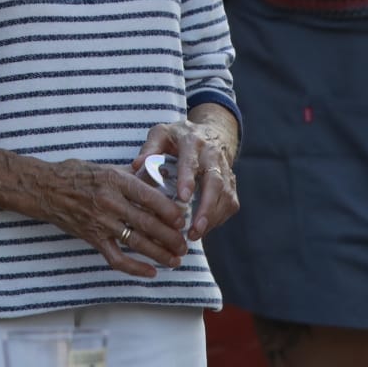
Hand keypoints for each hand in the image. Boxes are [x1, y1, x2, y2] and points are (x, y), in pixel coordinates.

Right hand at [39, 159, 187, 277]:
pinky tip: (151, 272)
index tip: (182, 218)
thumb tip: (161, 179)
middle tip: (184, 244)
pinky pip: (116, 258)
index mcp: (115, 180)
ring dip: (159, 253)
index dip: (168, 210)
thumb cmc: (77, 174)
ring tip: (175, 260)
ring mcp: (100, 222)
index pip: (148, 197)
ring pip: (136, 242)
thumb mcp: (107, 167)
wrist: (45, 189)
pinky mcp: (92, 238)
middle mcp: (109, 202)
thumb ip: (133, 175)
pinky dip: (135, 268)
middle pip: (146, 222)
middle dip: (169, 236)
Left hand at [134, 120, 239, 241]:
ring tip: (196, 234)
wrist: (211, 132)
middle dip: (206, 206)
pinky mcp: (231, 184)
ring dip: (213, 217)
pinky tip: (204, 229)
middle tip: (195, 228)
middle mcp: (212, 155)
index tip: (183, 197)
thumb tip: (137, 165)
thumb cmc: (179, 137)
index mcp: (193, 142)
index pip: (191, 161)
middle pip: (215, 182)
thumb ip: (150, 148)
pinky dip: (219, 218)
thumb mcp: (162, 134)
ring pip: (225, 195)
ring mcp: (225, 170)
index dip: (188, 179)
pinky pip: (230, 203)